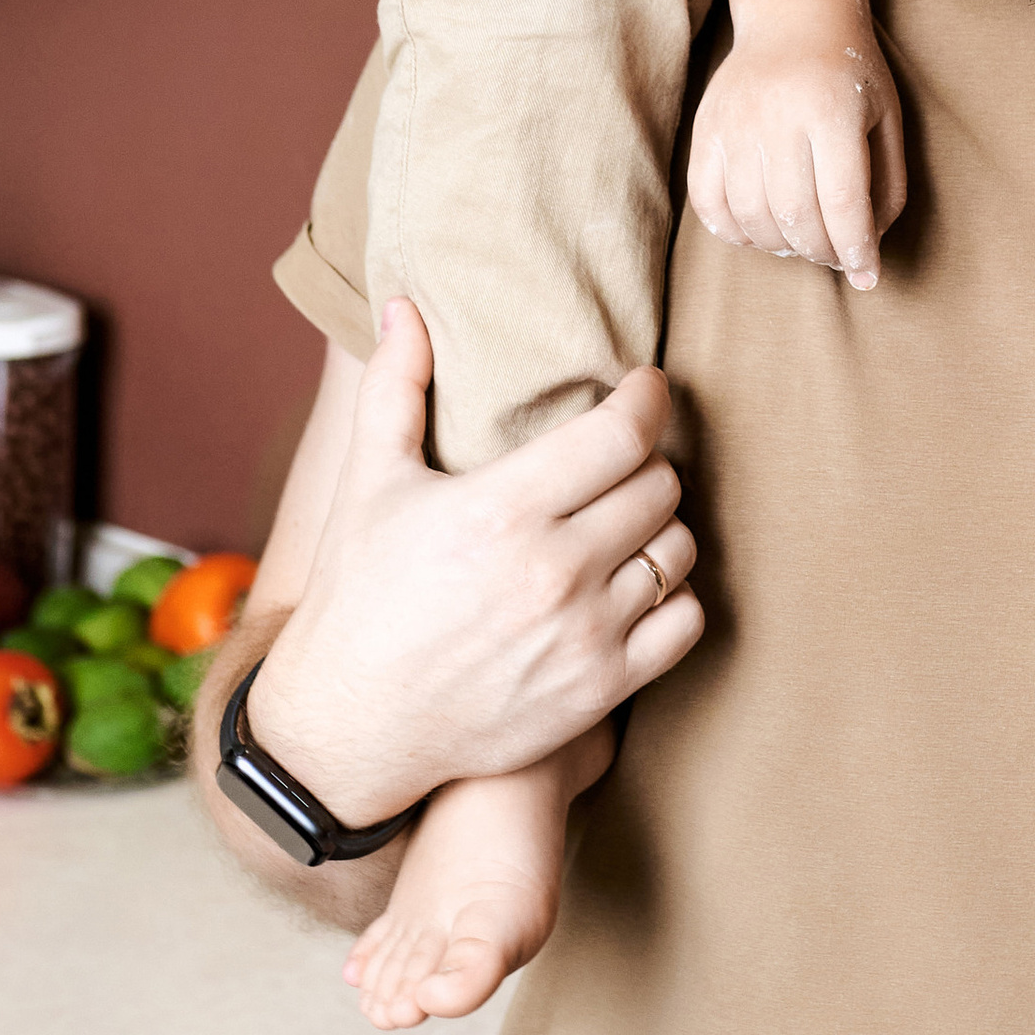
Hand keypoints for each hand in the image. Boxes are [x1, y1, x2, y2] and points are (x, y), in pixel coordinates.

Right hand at [246, 299, 699, 827]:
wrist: (350, 728)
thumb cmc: (358, 596)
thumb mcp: (368, 484)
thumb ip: (394, 387)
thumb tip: (405, 305)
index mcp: (503, 509)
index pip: (623, 433)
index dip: (648, 399)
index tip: (645, 389)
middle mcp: (554, 569)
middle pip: (659, 485)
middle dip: (646, 462)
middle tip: (621, 460)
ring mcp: (584, 634)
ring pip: (679, 550)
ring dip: (661, 527)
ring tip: (626, 520)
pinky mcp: (600, 688)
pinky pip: (685, 623)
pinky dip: (674, 597)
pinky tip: (638, 583)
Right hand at [687, 0, 906, 286]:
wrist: (794, 20)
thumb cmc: (851, 77)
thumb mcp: (887, 120)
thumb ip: (886, 187)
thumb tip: (867, 255)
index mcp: (832, 110)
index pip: (843, 201)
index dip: (856, 248)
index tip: (868, 273)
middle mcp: (778, 115)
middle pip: (796, 214)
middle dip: (822, 252)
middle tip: (837, 257)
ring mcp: (734, 123)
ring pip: (751, 216)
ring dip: (781, 246)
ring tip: (803, 242)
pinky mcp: (704, 129)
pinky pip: (708, 202)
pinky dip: (734, 232)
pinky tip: (762, 232)